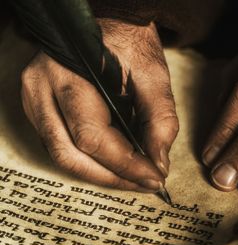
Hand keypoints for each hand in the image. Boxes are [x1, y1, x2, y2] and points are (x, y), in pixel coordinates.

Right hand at [21, 19, 177, 191]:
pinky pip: (62, 147)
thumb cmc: (129, 46)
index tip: (155, 178)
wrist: (106, 25)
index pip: (93, 137)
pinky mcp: (41, 110)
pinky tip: (113, 165)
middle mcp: (41, 91)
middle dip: (111, 178)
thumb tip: (158, 164)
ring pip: (62, 156)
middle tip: (143, 184)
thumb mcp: (153, 76)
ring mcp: (35, 102)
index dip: (125, 165)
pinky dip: (90, 162)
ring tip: (132, 179)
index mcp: (69, 76)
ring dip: (100, 175)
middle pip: (70, 155)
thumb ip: (160, 120)